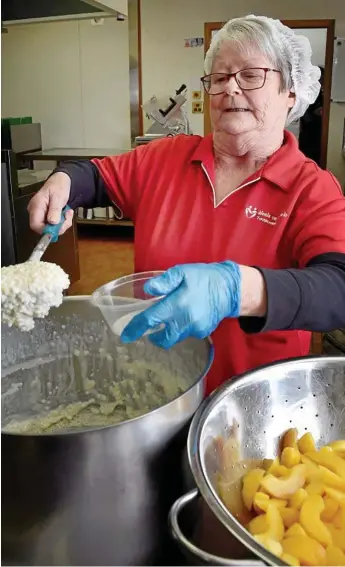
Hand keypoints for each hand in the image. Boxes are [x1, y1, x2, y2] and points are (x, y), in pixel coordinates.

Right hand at [28, 172, 73, 234]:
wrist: (62, 182)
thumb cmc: (58, 186)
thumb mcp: (58, 197)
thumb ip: (55, 210)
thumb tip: (52, 222)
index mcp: (36, 206)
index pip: (35, 225)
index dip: (46, 230)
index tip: (58, 228)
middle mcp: (36, 212)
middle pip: (43, 228)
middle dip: (58, 226)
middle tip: (67, 217)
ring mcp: (42, 215)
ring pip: (51, 228)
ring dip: (63, 223)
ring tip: (68, 213)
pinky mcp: (47, 217)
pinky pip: (54, 225)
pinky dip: (63, 222)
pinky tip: (66, 213)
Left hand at [120, 261, 241, 348]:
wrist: (230, 288)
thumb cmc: (204, 277)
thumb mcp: (182, 272)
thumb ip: (164, 281)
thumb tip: (148, 289)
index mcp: (177, 305)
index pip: (151, 321)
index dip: (136, 329)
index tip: (126, 337)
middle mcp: (185, 321)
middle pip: (164, 339)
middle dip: (155, 337)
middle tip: (152, 329)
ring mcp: (196, 329)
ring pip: (176, 337)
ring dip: (170, 331)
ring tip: (172, 317)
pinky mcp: (203, 332)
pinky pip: (187, 334)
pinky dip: (182, 328)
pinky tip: (187, 316)